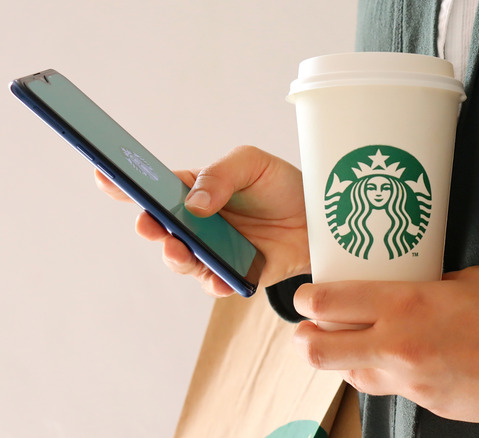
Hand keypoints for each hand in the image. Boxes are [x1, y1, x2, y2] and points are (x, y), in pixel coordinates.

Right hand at [96, 145, 309, 295]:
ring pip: (182, 259)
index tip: (103, 176)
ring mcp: (213, 249)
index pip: (153, 188)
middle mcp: (197, 222)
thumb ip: (221, 175)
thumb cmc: (282, 185)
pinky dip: (214, 282)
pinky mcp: (235, 273)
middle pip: (161, 228)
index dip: (124, 184)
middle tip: (149, 224)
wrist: (321, 218)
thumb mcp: (253, 163)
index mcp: (194, 189)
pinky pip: (216, 283)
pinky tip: (218, 279)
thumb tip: (193, 203)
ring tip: (180, 249)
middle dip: (150, 227)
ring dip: (176, 256)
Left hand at [292, 266, 478, 422]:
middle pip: (319, 352)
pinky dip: (393, 376)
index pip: (328, 304)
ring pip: (353, 377)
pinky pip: (396, 392)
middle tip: (310, 329)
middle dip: (305, 339)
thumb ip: (419, 288)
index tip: (304, 298)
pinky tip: (416, 361)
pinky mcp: (431, 405)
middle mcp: (398, 348)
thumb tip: (398, 292)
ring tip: (363, 345)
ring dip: (348, 361)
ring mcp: (413, 384)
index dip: (304, 301)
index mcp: (404, 306)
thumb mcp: (460, 279)